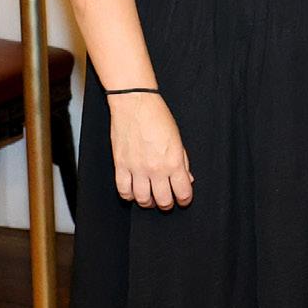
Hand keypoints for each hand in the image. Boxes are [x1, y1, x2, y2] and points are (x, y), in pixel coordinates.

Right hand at [108, 93, 193, 209]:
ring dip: (148, 202)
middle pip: (163, 201)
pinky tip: (133, 193)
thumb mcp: (178, 139)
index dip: (184, 199)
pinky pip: (123, 190)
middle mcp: (156, 169)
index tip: (183, 199)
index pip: (182, 192)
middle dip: (167, 204)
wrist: (135, 103)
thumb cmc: (158, 117)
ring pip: (142, 199)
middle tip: (167, 200)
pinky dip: (128, 196)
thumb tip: (187, 179)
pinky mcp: (120, 165)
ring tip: (150, 199)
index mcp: (173, 162)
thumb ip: (183, 162)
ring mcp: (137, 169)